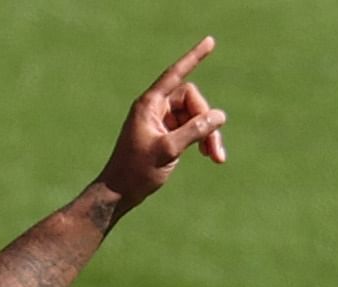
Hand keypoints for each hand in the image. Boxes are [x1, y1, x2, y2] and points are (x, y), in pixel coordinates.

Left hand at [98, 36, 227, 210]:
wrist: (119, 193)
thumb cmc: (137, 171)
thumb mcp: (169, 150)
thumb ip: (194, 130)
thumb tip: (219, 115)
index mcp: (149, 105)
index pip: (175, 75)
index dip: (194, 58)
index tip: (211, 41)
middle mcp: (154, 109)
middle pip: (192, 101)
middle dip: (207, 121)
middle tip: (215, 149)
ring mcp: (160, 121)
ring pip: (194, 116)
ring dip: (208, 134)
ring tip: (216, 158)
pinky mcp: (165, 135)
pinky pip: (190, 128)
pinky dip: (201, 140)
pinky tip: (209, 157)